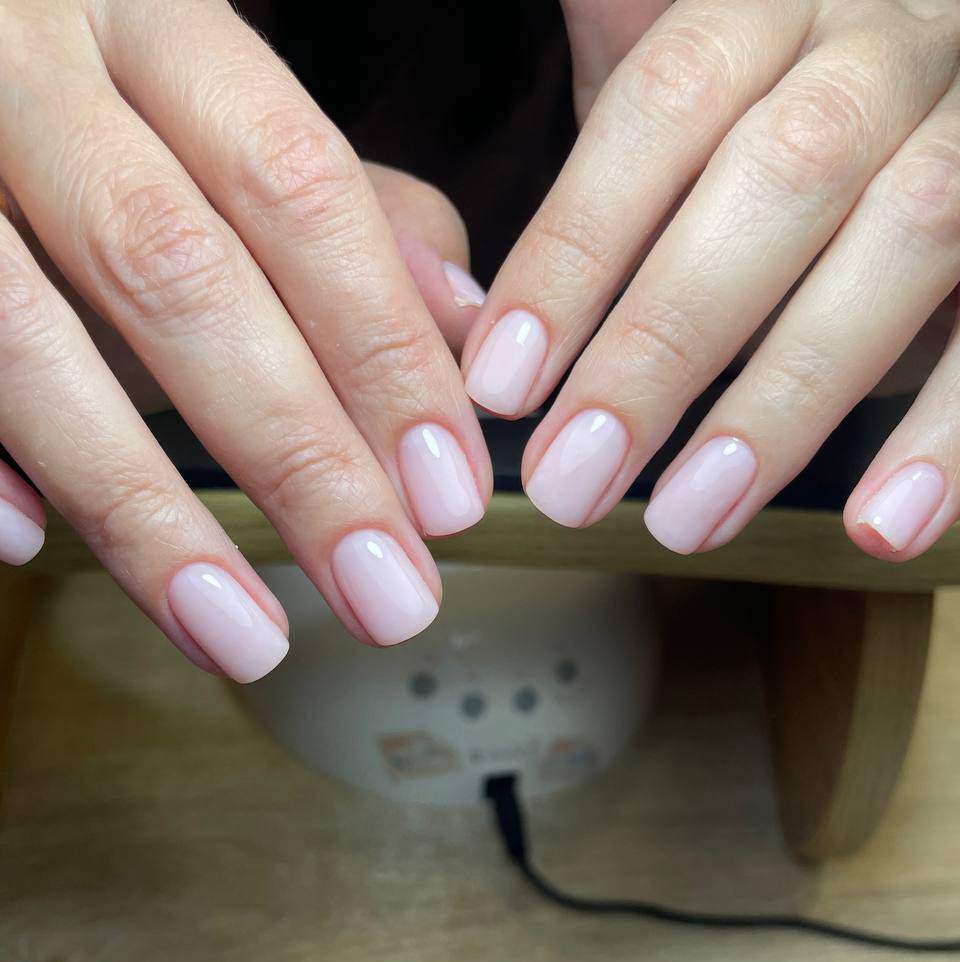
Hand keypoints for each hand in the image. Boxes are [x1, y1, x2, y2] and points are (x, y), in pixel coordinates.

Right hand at [0, 0, 490, 679]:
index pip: (300, 190)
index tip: (451, 494)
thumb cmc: (95, 78)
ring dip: (143, 508)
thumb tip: (462, 317)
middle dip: (298, 456)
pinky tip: (37, 547)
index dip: (384, 351)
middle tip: (385, 594)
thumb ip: (347, 204)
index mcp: (155, 22)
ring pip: (22, 335)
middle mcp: (29, 62)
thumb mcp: (220, 102)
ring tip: (242, 632)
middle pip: (179, 273)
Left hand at [463, 0, 959, 561]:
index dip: (575, 250)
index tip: (502, 385)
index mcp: (771, 10)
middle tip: (574, 480)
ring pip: (907, 239)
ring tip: (687, 519)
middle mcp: (885, 46)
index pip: (661, 106)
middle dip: (662, 344)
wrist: (943, 94)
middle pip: (779, 174)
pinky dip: (950, 436)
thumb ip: (614, 158)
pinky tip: (880, 527)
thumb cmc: (782, 126)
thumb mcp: (700, 114)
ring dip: (785, 403)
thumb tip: (469, 287)